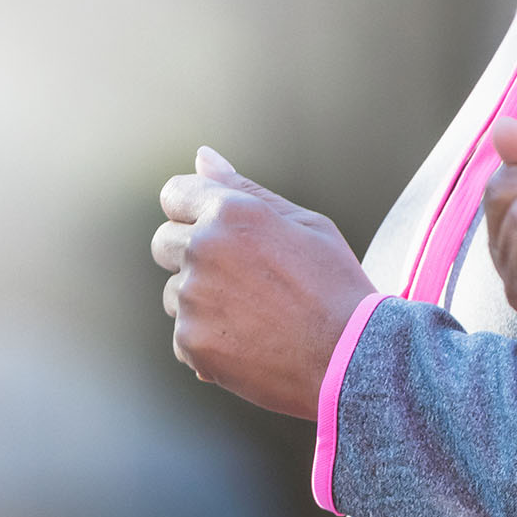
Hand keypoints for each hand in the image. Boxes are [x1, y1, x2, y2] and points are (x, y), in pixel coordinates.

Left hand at [153, 147, 375, 418]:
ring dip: (201, 301)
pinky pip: (183, 336)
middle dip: (191, 255)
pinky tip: (251, 344)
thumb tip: (203, 157)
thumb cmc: (336, 286)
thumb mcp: (305, 224)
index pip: (175, 194)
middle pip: (164, 243)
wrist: (352, 359)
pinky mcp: (192, 342)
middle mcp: (203, 249)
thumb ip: (246, 189)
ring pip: (175, 293)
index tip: (210, 228)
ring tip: (254, 316)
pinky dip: (209, 341)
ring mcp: (194, 298)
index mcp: (231, 212)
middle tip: (241, 278)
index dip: (191, 209)